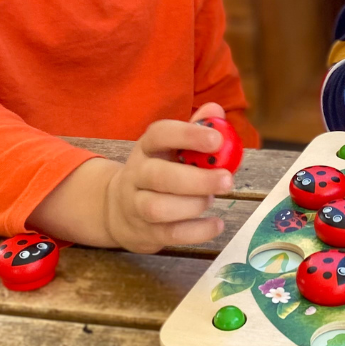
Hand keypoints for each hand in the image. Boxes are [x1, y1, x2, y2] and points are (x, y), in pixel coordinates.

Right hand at [101, 102, 232, 252]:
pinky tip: (216, 224)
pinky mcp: (145, 233)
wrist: (118, 209)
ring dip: (192, 205)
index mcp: (147, 148)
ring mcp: (136, 206)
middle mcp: (137, 175)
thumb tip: (216, 111)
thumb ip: (196, 130)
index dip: (188, 135)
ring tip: (210, 200)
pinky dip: (198, 232)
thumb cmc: (159, 172)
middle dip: (197, 180)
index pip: (160, 134)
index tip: (217, 139)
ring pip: (159, 208)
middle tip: (226, 180)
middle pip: (159, 176)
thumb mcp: (171, 148)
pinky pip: (170, 235)